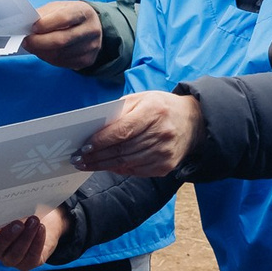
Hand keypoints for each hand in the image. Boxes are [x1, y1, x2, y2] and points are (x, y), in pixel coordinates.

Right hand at [0, 207, 66, 270]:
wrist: (42, 218)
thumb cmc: (19, 210)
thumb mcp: (8, 208)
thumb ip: (0, 210)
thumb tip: (1, 201)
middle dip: (7, 236)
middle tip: (18, 222)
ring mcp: (11, 259)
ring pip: (15, 254)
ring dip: (25, 237)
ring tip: (34, 221)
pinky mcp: (28, 263)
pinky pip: (31, 257)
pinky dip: (37, 242)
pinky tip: (40, 228)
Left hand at [23, 0, 103, 71]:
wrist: (91, 27)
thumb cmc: (70, 16)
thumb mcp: (58, 8)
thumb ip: (44, 15)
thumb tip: (27, 26)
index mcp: (83, 12)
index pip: (64, 18)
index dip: (45, 24)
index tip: (32, 28)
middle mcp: (91, 29)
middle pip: (62, 40)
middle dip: (39, 42)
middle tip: (26, 41)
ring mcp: (91, 46)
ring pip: (60, 54)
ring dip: (42, 52)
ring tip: (33, 47)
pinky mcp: (87, 60)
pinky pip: (63, 63)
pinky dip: (49, 59)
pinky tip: (44, 52)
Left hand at [74, 91, 203, 177]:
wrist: (193, 122)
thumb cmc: (160, 107)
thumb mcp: (142, 99)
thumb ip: (119, 112)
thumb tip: (94, 129)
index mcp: (154, 111)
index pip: (122, 131)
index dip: (101, 141)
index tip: (84, 146)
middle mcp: (162, 133)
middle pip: (122, 150)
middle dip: (97, 156)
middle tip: (78, 159)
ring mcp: (165, 152)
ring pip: (127, 163)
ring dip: (103, 165)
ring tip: (87, 164)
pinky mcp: (166, 166)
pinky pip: (136, 171)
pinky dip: (119, 169)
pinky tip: (106, 166)